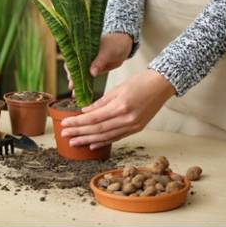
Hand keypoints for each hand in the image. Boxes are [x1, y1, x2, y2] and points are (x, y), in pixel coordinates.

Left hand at [61, 69, 175, 149]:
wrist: (161, 85)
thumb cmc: (139, 82)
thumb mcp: (116, 89)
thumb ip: (100, 103)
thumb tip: (84, 112)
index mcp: (120, 106)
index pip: (93, 118)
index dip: (77, 123)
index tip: (64, 124)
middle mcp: (126, 119)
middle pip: (97, 129)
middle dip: (79, 133)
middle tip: (64, 135)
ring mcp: (133, 126)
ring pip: (105, 136)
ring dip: (88, 140)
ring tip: (74, 142)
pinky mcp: (137, 129)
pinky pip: (116, 138)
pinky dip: (103, 141)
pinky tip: (92, 144)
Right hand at [65, 33, 132, 89]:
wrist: (124, 46)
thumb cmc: (114, 44)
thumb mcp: (107, 52)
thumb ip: (99, 62)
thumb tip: (92, 72)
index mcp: (82, 49)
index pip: (71, 58)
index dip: (70, 67)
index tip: (71, 76)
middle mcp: (82, 56)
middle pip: (73, 68)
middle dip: (72, 78)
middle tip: (72, 86)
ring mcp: (87, 64)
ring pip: (79, 74)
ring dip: (77, 83)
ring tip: (75, 93)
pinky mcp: (93, 70)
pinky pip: (86, 78)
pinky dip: (84, 85)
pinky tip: (82, 93)